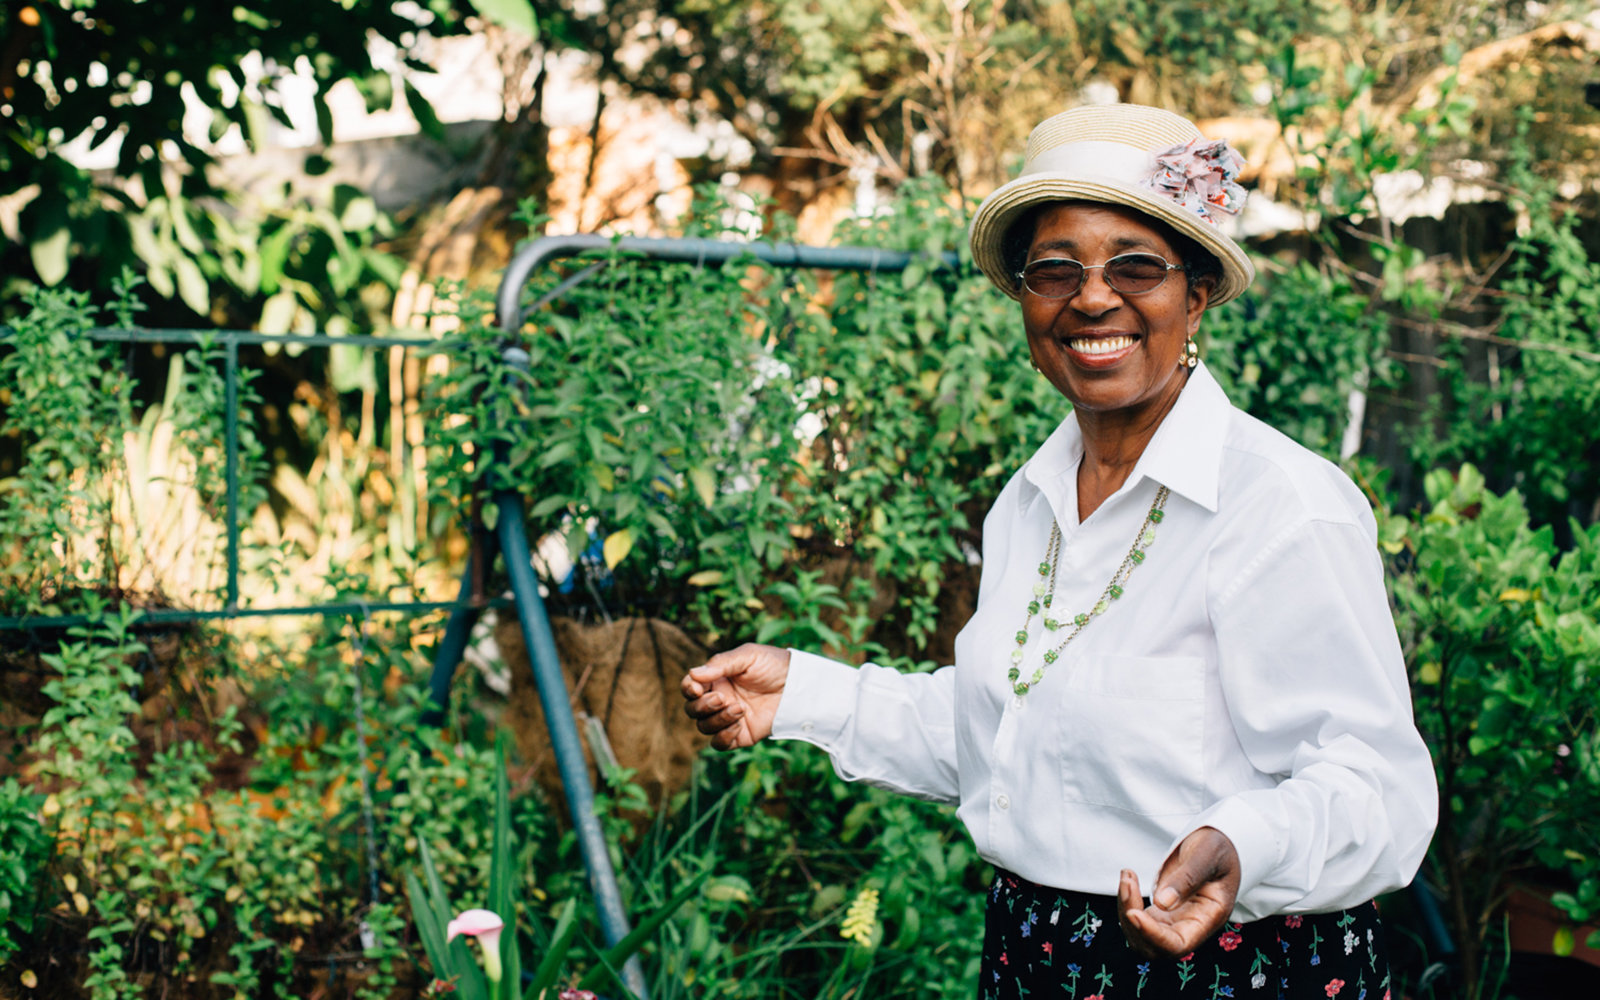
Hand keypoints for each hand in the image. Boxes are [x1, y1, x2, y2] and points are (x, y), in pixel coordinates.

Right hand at [680, 643, 790, 750]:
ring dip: (717, 719)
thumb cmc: (773, 665)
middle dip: (702, 706)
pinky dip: (723, 737)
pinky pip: (720, 743)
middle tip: (723, 698)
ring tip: (740, 708)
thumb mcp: (748, 656)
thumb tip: (693, 673)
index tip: (698, 688)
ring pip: (704, 727)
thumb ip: (721, 664)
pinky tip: (738, 724)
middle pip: (692, 709)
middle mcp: (719, 699)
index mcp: (716, 679)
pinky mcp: (741, 734)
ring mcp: (728, 718)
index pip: (690, 687)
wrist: (798, 685)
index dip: (688, 688)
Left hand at [1117, 827, 1241, 958]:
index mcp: (1209, 918)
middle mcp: (1191, 927)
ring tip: (1127, 876)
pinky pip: (1139, 920)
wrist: (1217, 843)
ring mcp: (1175, 921)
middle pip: (1155, 947)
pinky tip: (1129, 877)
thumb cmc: (1218, 847)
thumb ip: (1187, 879)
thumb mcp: (1207, 856)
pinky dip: (1127, 902)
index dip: (1153, 935)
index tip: (1134, 913)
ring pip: (1142, 935)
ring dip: (1127, 909)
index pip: (1178, 944)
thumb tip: (1161, 903)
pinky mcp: (1162, 913)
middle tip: (1127, 884)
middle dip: (1133, 922)